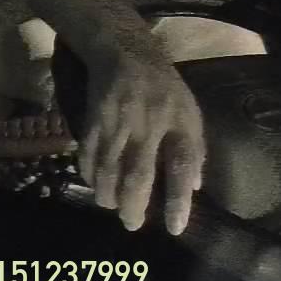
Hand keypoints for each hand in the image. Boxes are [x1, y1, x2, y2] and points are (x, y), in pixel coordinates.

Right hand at [77, 47, 205, 234]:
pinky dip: (89, 175)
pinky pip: (87, 156)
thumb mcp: (189, 111)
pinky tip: (94, 185)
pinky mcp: (92, 121)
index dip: (178, 200)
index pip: (181, 166)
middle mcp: (147, 125)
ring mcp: (116, 124)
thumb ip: (194, 149)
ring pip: (108, 170)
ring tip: (111, 207)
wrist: (123, 53)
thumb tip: (193, 187)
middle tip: (132, 225)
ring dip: (108, 195)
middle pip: (138, 174)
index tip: (174, 228)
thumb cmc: (163, 87)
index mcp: (178, 123)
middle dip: (134, 206)